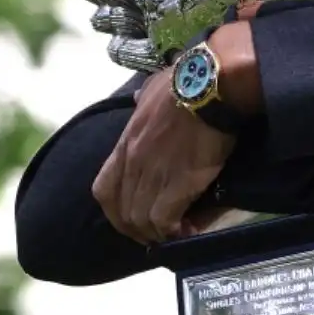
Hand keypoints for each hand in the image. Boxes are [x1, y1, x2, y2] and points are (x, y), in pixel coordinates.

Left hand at [93, 66, 236, 243]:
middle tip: (160, 233)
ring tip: (177, 233)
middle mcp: (132, 163)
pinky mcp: (177, 184)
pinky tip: (188, 230)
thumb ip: (144, 98)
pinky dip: (174, 231)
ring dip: (158, 233)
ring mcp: (152, 175)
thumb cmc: (185, 81)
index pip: (104, 190)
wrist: (209, 86)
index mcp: (125, 143)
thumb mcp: (153, 87)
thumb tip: (140, 97)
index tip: (135, 218)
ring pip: (141, 221)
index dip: (116, 211)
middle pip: (122, 213)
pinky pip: (164, 221)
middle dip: (139, 229)